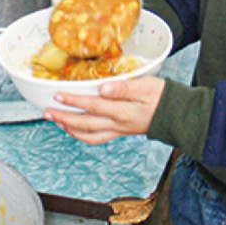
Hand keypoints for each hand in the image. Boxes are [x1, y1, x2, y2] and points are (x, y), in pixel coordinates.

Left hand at [44, 76, 164, 144]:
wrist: (178, 115)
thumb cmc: (163, 97)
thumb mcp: (146, 86)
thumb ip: (124, 88)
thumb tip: (103, 88)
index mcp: (124, 111)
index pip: (94, 106)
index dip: (75, 101)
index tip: (59, 95)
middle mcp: (119, 124)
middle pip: (86, 124)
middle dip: (64, 118)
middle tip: (47, 111)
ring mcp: (119, 130)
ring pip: (89, 134)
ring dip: (70, 128)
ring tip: (55, 120)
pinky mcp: (120, 132)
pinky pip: (97, 138)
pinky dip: (82, 134)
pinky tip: (74, 127)